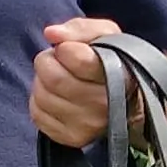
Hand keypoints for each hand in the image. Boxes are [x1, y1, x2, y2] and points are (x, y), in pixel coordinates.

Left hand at [30, 18, 126, 149]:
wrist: (128, 101)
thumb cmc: (113, 61)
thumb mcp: (105, 35)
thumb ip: (79, 28)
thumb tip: (51, 34)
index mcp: (118, 73)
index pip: (75, 58)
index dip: (65, 49)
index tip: (69, 49)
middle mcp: (105, 104)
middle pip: (53, 77)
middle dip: (48, 62)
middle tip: (58, 61)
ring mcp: (88, 125)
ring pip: (42, 96)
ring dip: (42, 82)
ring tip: (59, 79)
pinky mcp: (72, 138)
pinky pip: (38, 115)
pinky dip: (40, 102)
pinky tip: (56, 97)